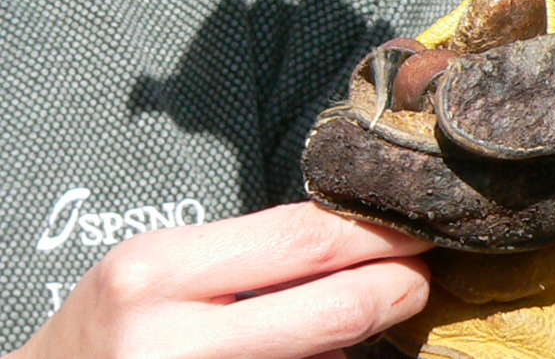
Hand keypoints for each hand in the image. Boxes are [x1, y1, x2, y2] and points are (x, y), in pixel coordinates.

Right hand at [9, 201, 430, 358]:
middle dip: (394, 290)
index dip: (377, 234)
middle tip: (423, 278)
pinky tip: (331, 357)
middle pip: (327, 311)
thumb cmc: (114, 328)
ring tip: (384, 314)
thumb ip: (251, 260)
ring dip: (361, 343)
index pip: (303, 239)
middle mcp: (167, 342)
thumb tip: (363, 252)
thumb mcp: (160, 272)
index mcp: (158, 273)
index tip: (418, 227)